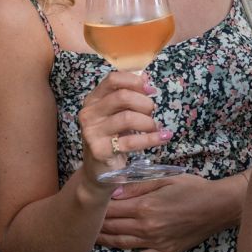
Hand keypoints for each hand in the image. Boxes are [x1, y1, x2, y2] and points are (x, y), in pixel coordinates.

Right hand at [77, 72, 169, 190]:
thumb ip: (129, 96)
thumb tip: (146, 78)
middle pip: (122, 96)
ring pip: (128, 118)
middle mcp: (89, 113)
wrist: (98, 172)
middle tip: (152, 112)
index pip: (113, 79)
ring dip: (148, 122)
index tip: (149, 89)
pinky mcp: (100, 150)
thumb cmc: (111, 138)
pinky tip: (162, 137)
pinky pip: (131, 141)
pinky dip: (151, 138)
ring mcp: (92, 132)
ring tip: (154, 127)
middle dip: (144, 103)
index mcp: (93, 100)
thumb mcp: (117, 114)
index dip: (135, 81)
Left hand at [97, 173, 231, 251]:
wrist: (217, 206)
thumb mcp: (164, 178)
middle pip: (113, 226)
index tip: (87, 204)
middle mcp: (146, 226)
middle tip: (83, 222)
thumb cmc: (192, 188)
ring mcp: (154, 241)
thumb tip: (114, 191)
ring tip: (90, 238)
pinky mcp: (163, 251)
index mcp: (145, 205)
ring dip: (103, 241)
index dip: (97, 207)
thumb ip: (137, 186)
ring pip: (121, 243)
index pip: (112, 208)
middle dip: (96, 224)